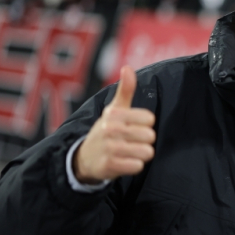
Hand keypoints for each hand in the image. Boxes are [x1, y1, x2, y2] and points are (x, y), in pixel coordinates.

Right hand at [73, 66, 155, 182]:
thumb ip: (125, 90)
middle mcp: (110, 129)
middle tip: (132, 141)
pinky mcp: (109, 165)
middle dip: (145, 141)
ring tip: (130, 152)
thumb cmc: (106, 130)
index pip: (149, 119)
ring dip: (141, 154)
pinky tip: (125, 162)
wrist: (84, 158)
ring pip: (146, 152)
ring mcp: (109, 148)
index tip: (134, 126)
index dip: (145, 125)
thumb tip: (127, 68)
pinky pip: (138, 166)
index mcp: (114, 114)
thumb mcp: (114, 109)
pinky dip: (135, 166)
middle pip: (150, 136)